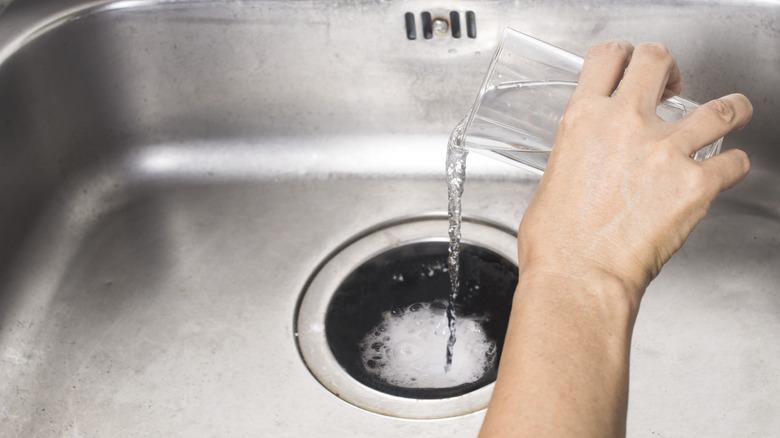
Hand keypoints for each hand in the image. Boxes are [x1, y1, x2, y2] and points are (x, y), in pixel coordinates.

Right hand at [518, 41, 752, 301]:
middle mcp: (625, 124)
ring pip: (720, 106)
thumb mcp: (551, 181)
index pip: (608, 57)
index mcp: (583, 120)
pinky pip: (734, 162)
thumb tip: (588, 161)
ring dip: (729, 109)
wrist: (578, 277)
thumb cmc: (557, 243)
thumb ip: (577, 156)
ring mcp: (665, 150)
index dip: (624, 55)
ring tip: (731, 113)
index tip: (632, 66)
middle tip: (673, 86)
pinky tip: (723, 172)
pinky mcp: (696, 184)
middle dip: (670, 69)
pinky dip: (732, 166)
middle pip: (658, 60)